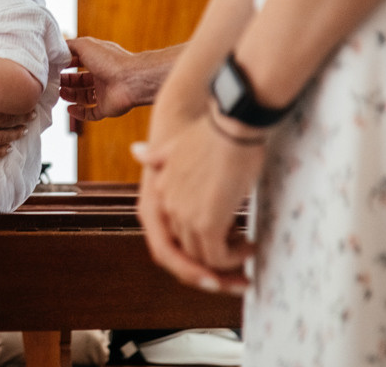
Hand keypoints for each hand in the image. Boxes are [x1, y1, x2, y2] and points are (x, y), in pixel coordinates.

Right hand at [60, 37, 172, 120]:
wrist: (132, 80)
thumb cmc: (110, 60)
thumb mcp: (85, 45)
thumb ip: (70, 45)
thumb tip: (58, 47)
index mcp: (98, 60)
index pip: (79, 62)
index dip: (66, 64)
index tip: (53, 66)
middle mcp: (102, 76)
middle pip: (80, 81)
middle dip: (67, 81)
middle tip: (54, 82)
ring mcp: (105, 93)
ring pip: (84, 96)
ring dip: (71, 96)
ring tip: (60, 93)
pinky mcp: (107, 108)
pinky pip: (91, 113)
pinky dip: (80, 113)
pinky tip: (70, 109)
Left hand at [136, 110, 261, 294]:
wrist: (230, 125)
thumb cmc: (213, 133)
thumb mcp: (176, 145)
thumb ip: (157, 156)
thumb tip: (136, 151)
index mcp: (160, 191)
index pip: (172, 231)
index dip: (195, 242)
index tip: (219, 243)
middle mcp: (167, 207)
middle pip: (186, 248)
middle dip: (212, 258)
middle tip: (238, 254)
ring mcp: (185, 216)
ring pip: (202, 257)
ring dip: (226, 259)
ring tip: (246, 247)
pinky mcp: (207, 223)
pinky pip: (217, 257)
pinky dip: (234, 259)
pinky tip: (250, 246)